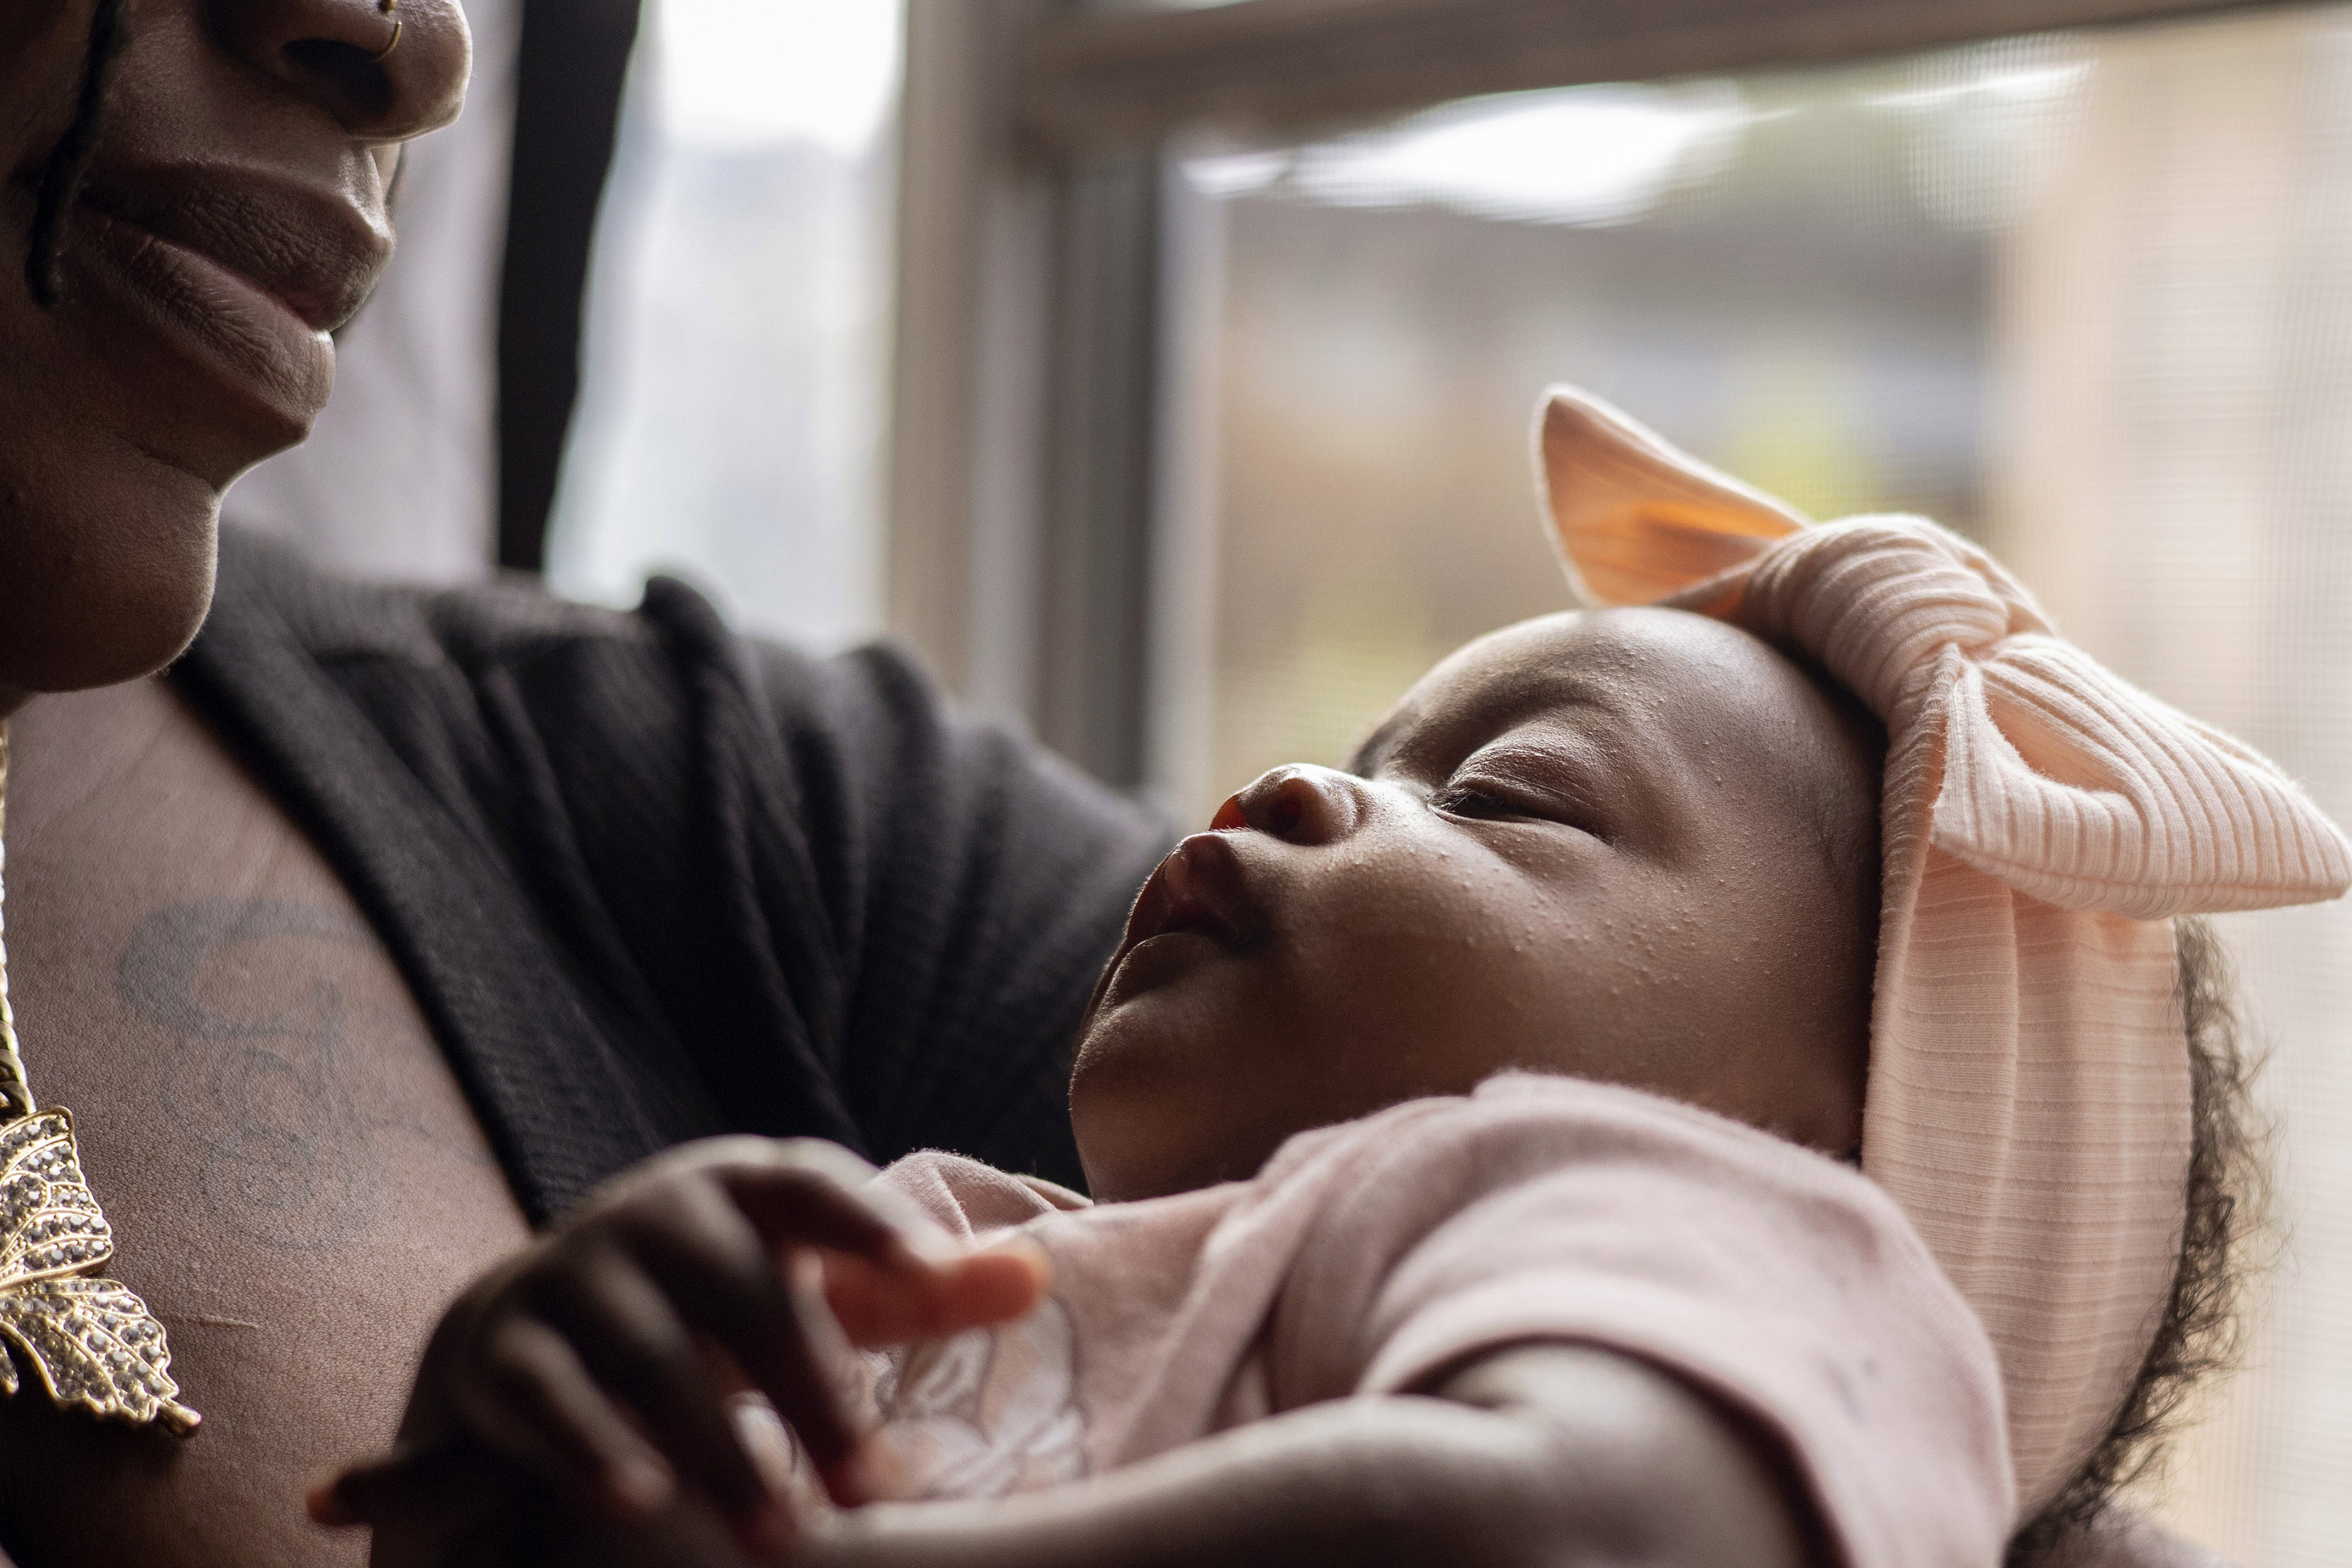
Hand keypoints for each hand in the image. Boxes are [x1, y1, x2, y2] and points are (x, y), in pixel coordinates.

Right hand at [311, 1137, 1047, 1560]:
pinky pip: (549, 1398)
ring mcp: (574, 1276)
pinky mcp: (506, 1350)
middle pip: (745, 1292)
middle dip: (811, 1394)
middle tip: (872, 1494)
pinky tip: (641, 1503)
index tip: (932, 1270)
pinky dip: (590, 1447)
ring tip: (779, 1536)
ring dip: (717, 1450)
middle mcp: (655, 1216)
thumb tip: (1037, 1277)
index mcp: (742, 1186)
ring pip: (652, 1358)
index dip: (870, 1222)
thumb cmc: (721, 1303)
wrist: (539, 1321)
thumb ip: (921, 1291)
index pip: (813, 1186)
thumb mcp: (818, 1287)